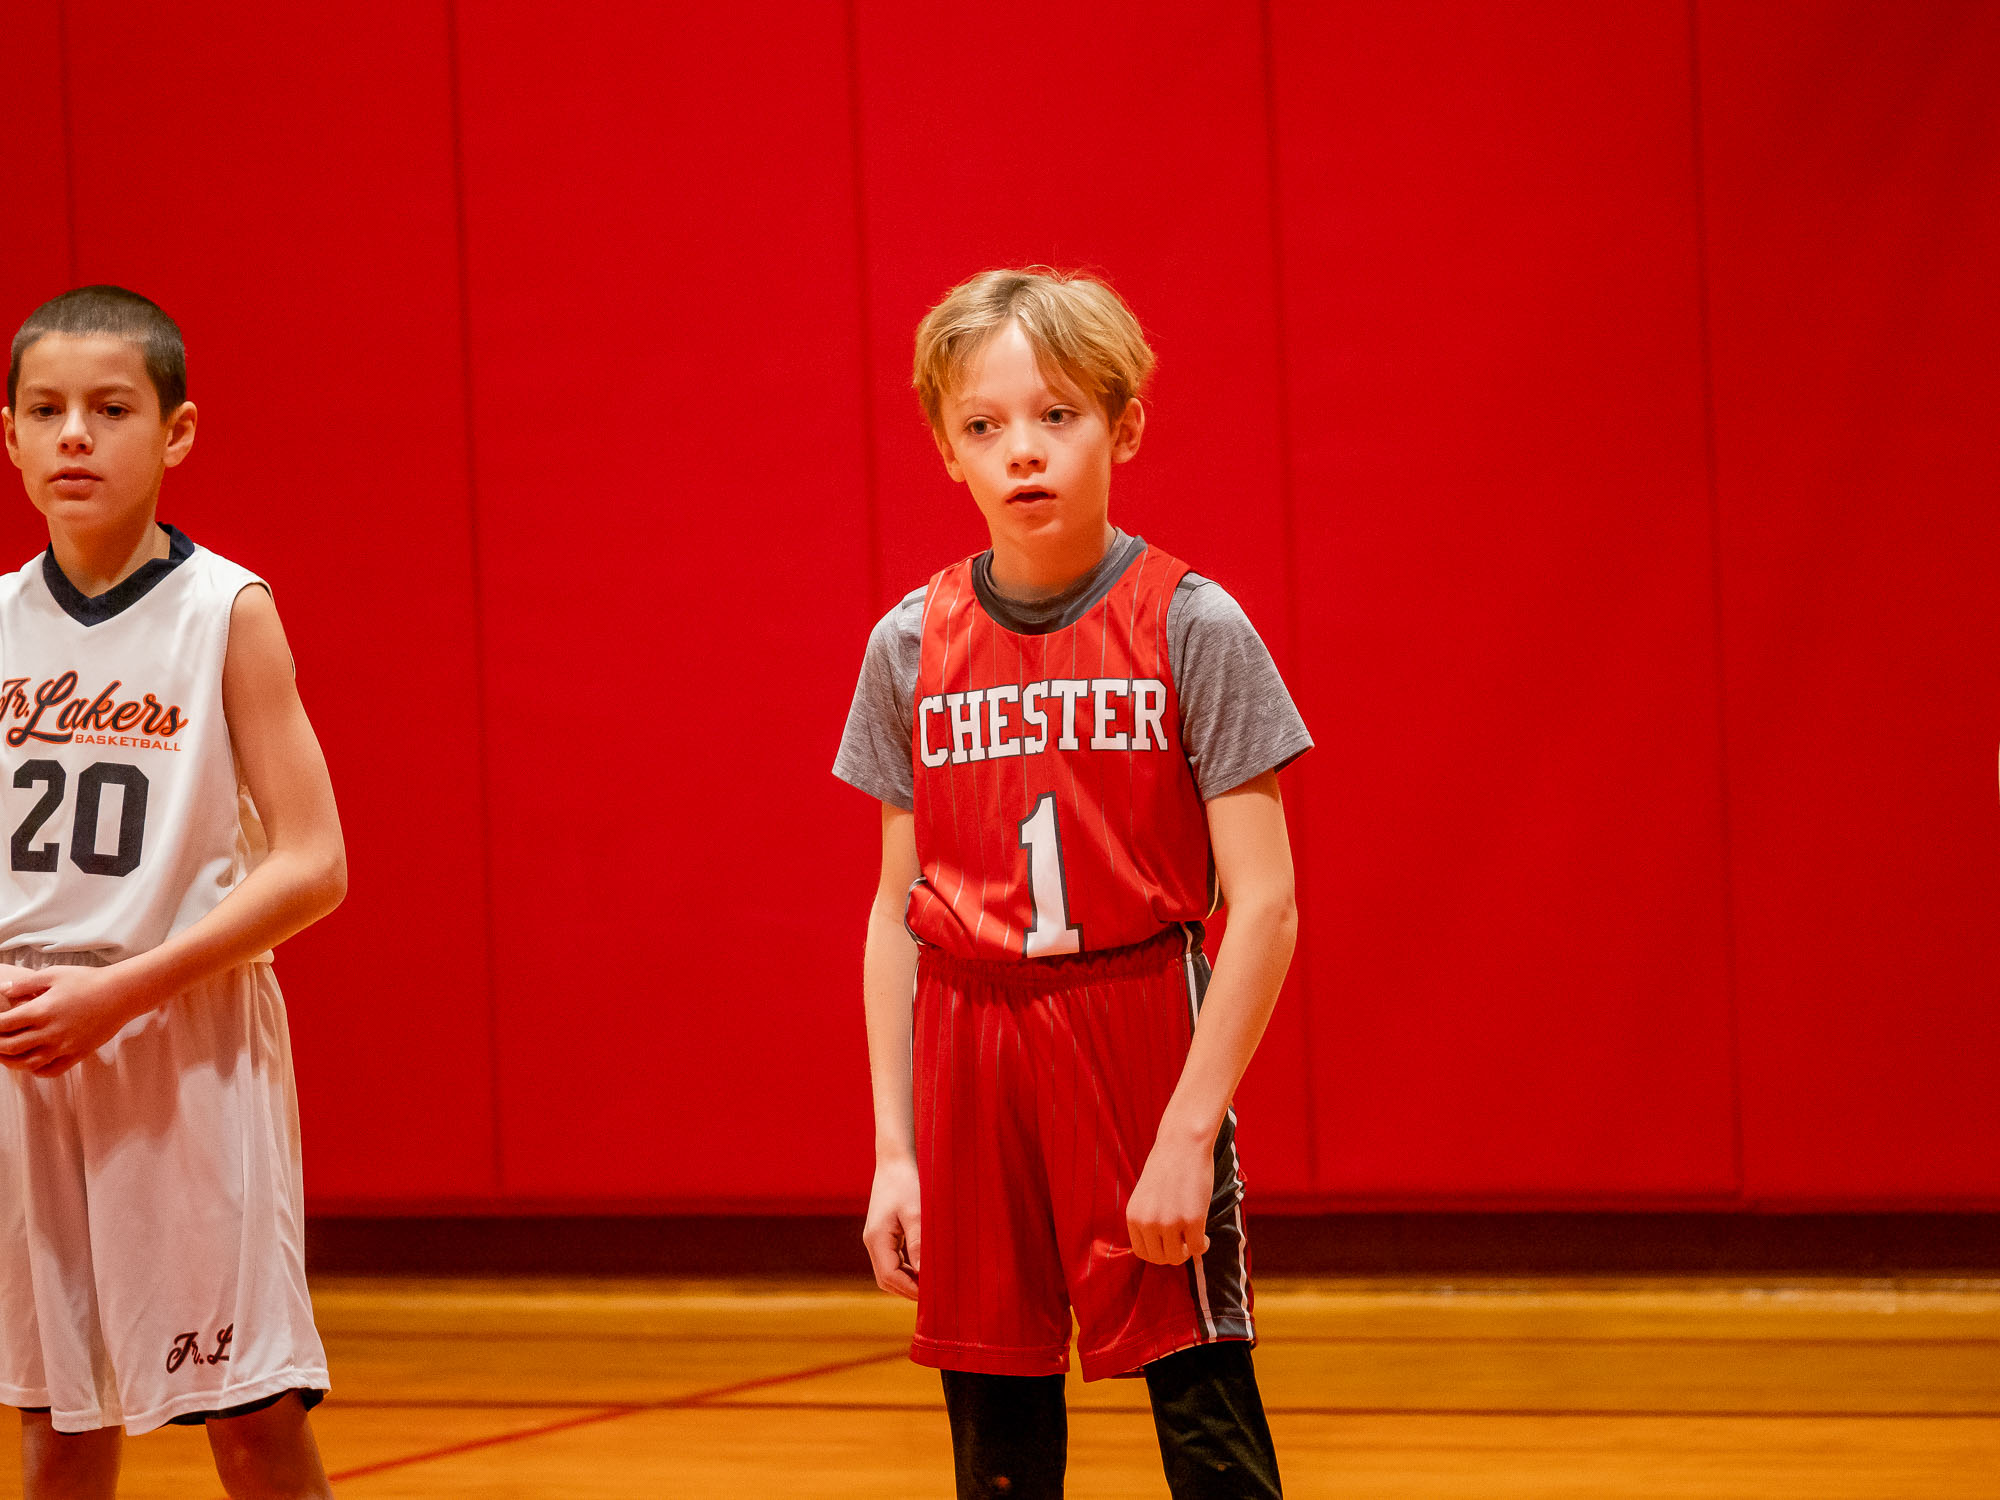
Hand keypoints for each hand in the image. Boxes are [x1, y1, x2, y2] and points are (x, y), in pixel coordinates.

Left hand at [0, 964, 147, 1077]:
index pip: (4, 1025)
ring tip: (5, 1056)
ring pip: (27, 1063)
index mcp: (42, 1010)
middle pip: (10, 1047)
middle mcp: (50, 1032)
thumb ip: (25, 984)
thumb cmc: (89, 980)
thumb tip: (3, 991)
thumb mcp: (54, 974)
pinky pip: (51, 1071)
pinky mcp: (78, 1054)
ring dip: (11, 1062)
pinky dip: (36, 1071)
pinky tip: (31, 1064)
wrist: (122, 993)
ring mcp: (64, 1046)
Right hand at [863, 1155, 921, 1299]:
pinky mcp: (883, 1234)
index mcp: (876, 1238)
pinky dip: (907, 1268)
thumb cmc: (906, 1183)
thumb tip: (924, 1273)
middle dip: (908, 1289)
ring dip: (908, 1280)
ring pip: (889, 1271)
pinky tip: (925, 1266)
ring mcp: (876, 1238)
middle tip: (934, 1293)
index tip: (932, 1294)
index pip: (889, 1276)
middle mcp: (872, 1242)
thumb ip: (918, 1243)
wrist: (895, 1161)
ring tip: (932, 1282)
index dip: (910, 1289)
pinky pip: (892, 1260)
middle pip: (886, 1278)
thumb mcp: (916, 1213)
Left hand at [1126, 1134, 1214, 1265]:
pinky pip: (1198, 1247)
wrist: (1183, 1144)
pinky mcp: (1193, 1219)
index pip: (1143, 1253)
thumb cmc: (1166, 1166)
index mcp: (1133, 1216)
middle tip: (1184, 1243)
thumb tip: (1158, 1248)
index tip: (1169, 1245)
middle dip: (1174, 1254)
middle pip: (1160, 1258)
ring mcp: (1170, 1222)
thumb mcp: (1146, 1196)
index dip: (1158, 1253)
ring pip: (1178, 1257)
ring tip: (1194, 1239)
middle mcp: (1148, 1222)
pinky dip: (1203, 1246)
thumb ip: (1147, 1220)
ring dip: (1188, 1252)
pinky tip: (1205, 1237)